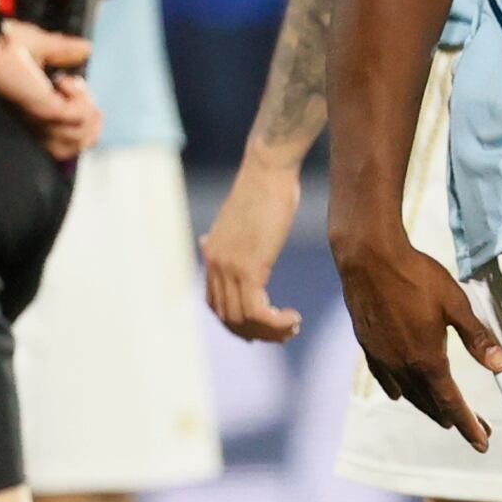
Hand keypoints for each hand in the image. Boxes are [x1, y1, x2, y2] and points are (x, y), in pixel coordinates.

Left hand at [0, 23, 98, 159]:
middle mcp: (35, 123)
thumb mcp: (44, 47)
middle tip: (83, 95)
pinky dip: (80, 99)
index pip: (62, 141)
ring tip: (73, 86)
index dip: (82, 123)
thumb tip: (87, 49)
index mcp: (33, 114)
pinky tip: (65, 82)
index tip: (80, 93)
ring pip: (78, 138)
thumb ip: (66, 51)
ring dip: (87, 110)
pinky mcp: (44, 110)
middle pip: (71, 149)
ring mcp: (39, 120)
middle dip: (90, 124)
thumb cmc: (5, 43)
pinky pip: (77, 118)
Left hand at [199, 158, 304, 341]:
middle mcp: (215, 264)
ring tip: (292, 327)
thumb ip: (227, 239)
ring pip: (243, 320)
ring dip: (270, 331)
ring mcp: (229, 267)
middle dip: (256, 333)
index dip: (238, 323)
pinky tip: (293, 318)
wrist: (268, 169)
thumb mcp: (239, 218)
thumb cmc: (263, 188)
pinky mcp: (248, 267)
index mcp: (212, 254)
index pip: (215, 305)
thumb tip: (208, 243)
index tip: (262, 327)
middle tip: (283, 332)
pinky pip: (258, 311)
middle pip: (228, 318)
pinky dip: (276, 323)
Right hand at [330, 219, 501, 448]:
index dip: (468, 424)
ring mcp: (383, 358)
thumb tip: (501, 367)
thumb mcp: (455, 304)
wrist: (369, 258)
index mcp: (428, 359)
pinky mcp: (368, 346)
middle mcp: (403, 366)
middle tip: (475, 428)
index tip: (483, 442)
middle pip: (431, 403)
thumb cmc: (417, 276)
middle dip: (453, 418)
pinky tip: (399, 394)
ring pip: (408, 394)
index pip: (451, 403)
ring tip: (442, 418)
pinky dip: (398, 390)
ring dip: (427, 408)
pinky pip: (385, 378)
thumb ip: (477, 338)